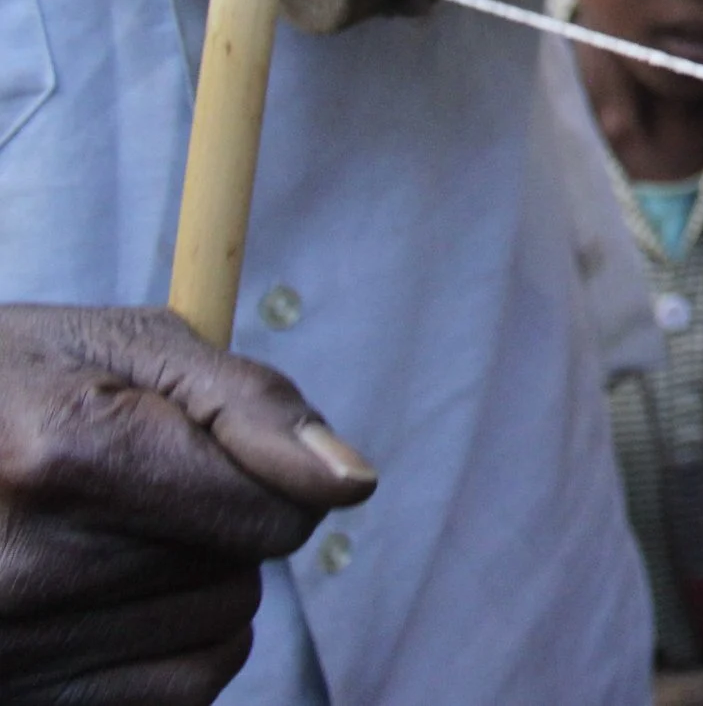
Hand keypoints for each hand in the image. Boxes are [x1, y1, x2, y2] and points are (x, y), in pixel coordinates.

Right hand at [0, 305, 375, 704]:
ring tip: (100, 535)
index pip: (275, 513)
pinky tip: (97, 597)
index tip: (211, 446)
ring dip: (189, 584)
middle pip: (244, 576)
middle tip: (123, 485)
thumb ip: (250, 403)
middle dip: (216, 523)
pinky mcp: (21, 701)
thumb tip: (353, 481)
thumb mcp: (127, 347)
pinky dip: (164, 646)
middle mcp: (26, 570)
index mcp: (63, 460)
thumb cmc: (21, 382)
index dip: (271, 471)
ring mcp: (11, 651)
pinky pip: (182, 690)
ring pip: (219, 633)